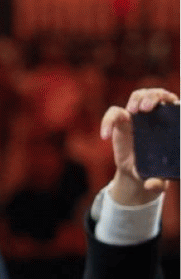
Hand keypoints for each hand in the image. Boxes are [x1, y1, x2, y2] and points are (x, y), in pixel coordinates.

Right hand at [102, 87, 176, 204]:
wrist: (138, 174)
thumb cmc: (154, 171)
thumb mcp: (158, 179)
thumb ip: (157, 182)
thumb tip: (151, 185)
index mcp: (171, 123)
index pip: (173, 102)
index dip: (170, 99)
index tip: (167, 106)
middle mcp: (156, 116)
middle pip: (156, 94)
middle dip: (153, 96)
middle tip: (145, 109)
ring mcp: (138, 117)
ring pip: (138, 96)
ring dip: (137, 99)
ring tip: (132, 111)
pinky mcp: (121, 122)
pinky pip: (113, 113)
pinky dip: (107, 121)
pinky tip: (105, 136)